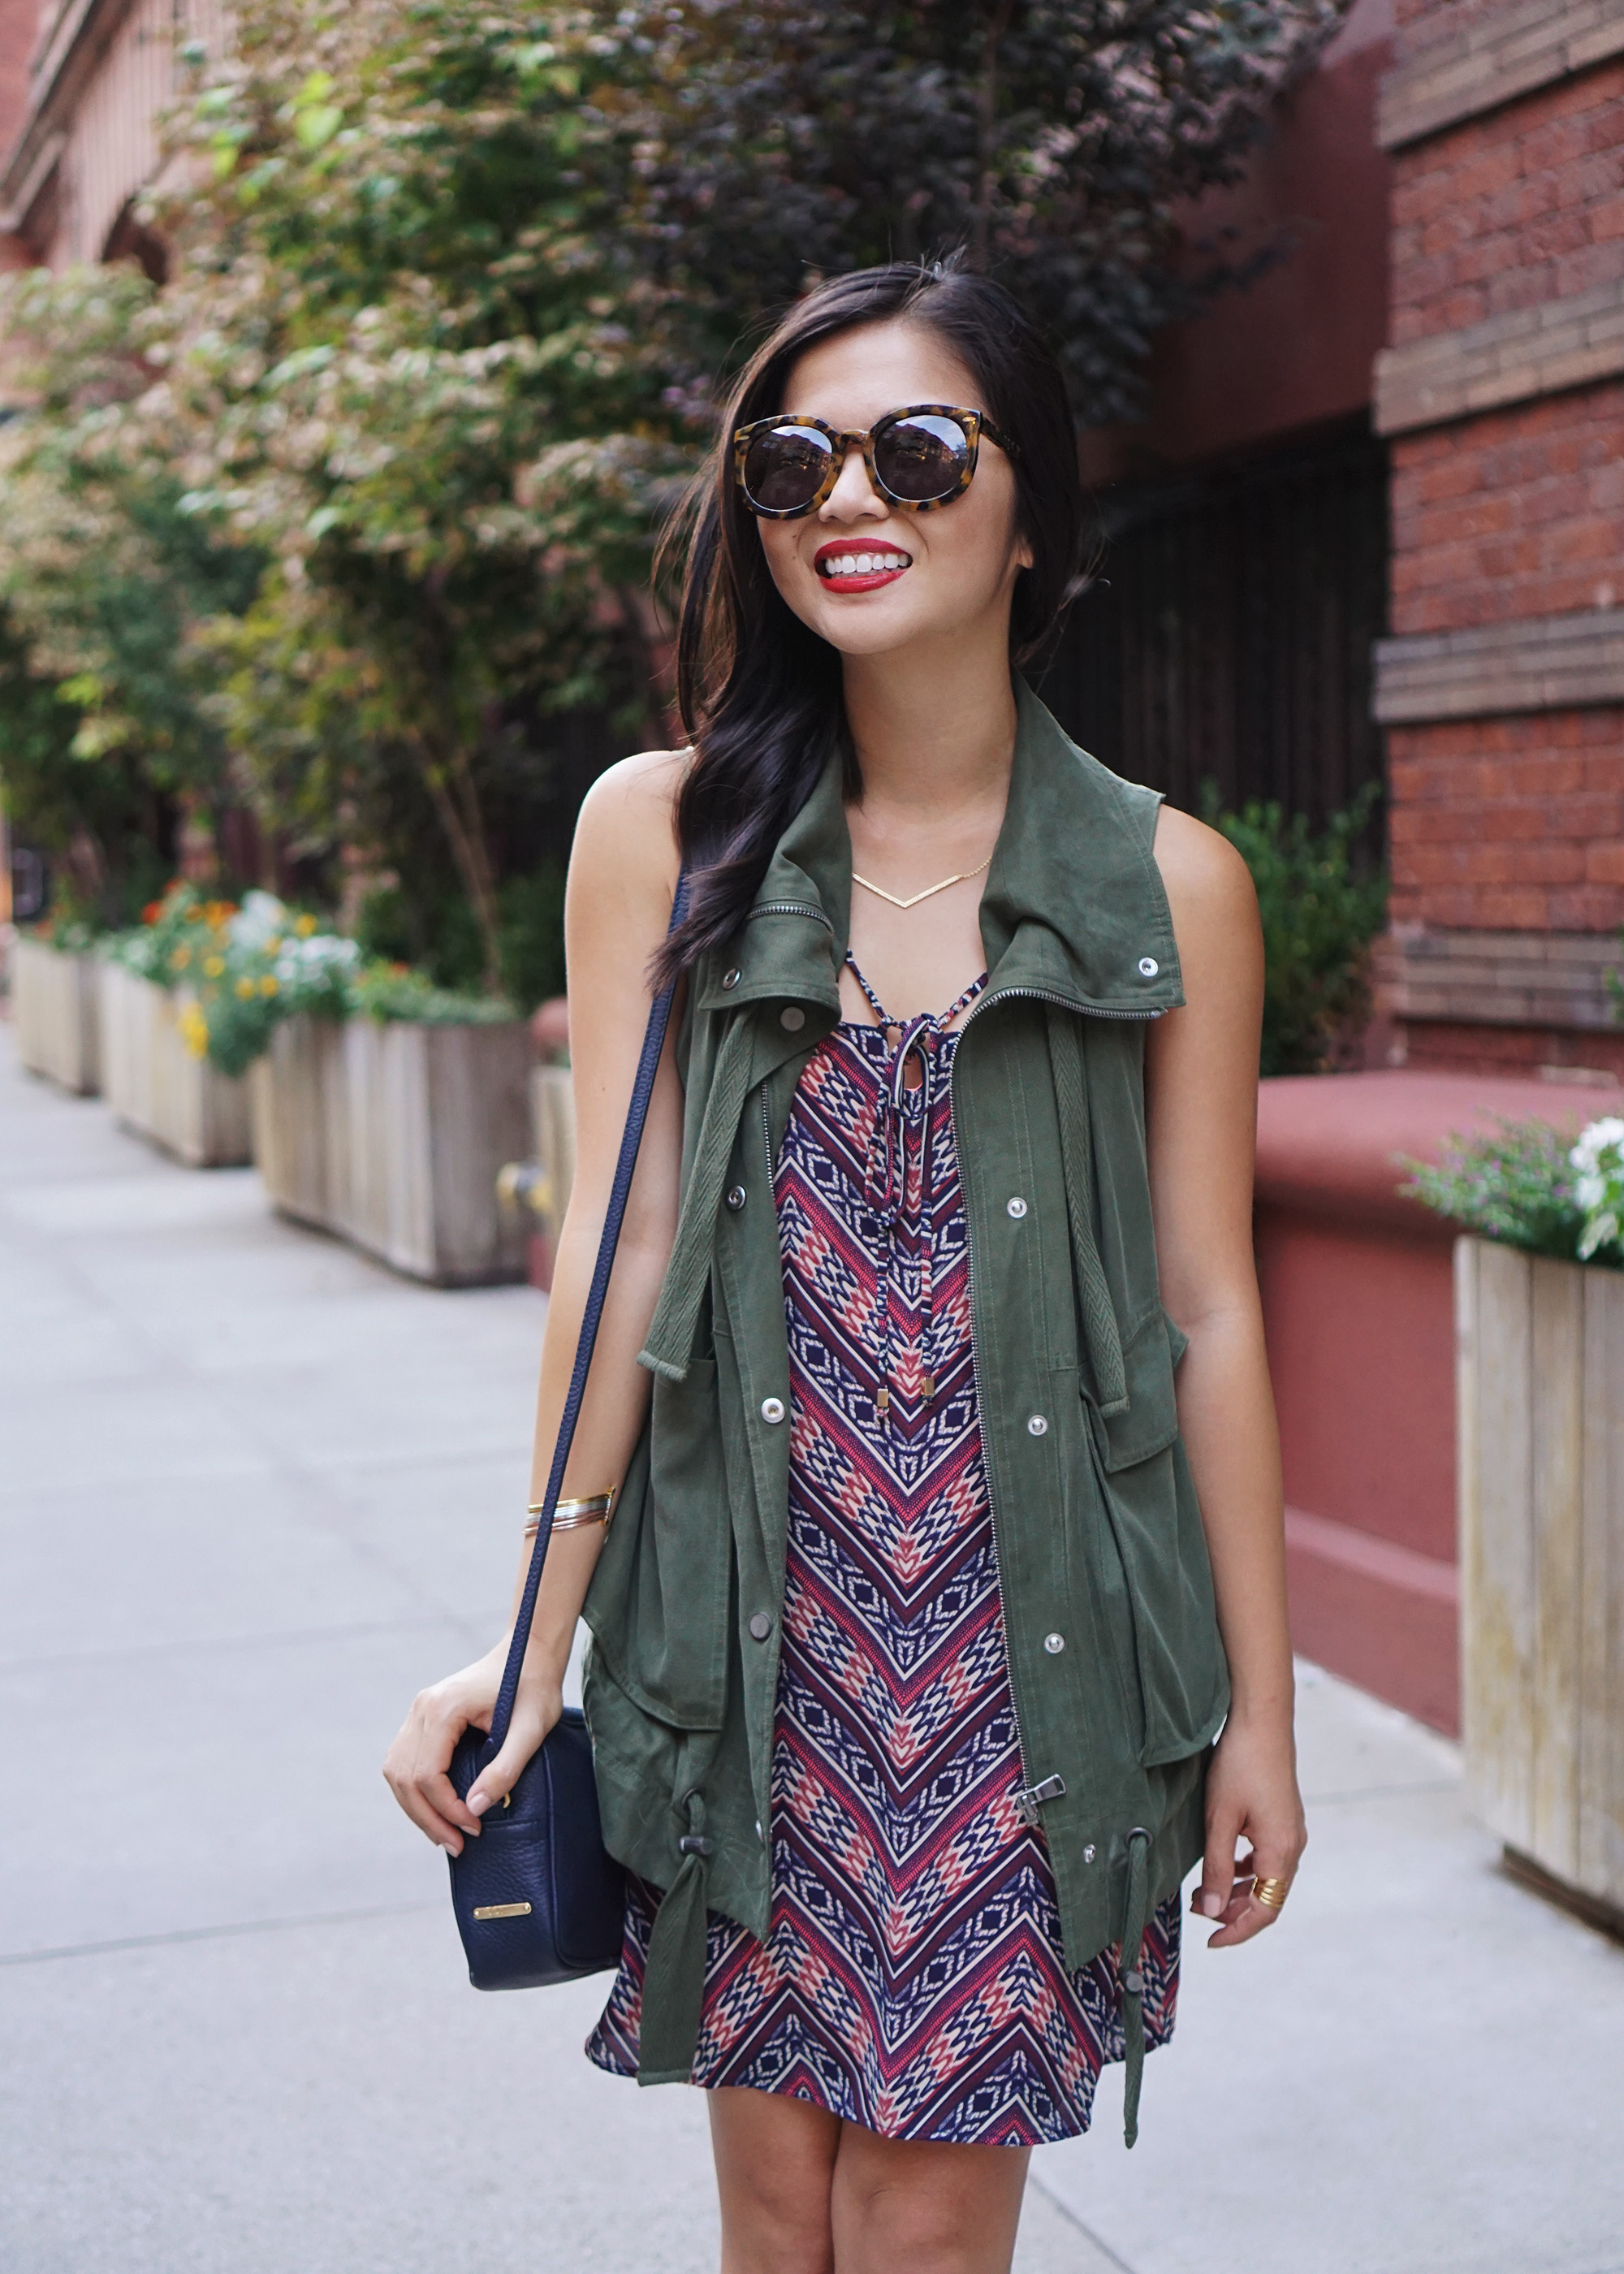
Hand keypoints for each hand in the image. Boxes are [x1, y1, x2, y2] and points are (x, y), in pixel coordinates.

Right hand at [382, 1639, 561, 1857]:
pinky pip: (404, 1760)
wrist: (529, 1651)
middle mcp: (422, 1708)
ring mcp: (418, 1710)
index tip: (475, 1829)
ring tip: (444, 1834)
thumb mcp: (531, 1730)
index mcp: (444, 1708)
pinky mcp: (423, 1716)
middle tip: (457, 1846)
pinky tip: (435, 1809)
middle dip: (428, 1818)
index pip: (427, 1774)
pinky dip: (414, 1789)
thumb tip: (474, 1809)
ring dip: (416, 1807)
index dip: (447, 1810)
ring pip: (397, 1771)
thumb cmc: (535, 1687)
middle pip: (405, 1777)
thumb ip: (504, 1769)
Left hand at [1191, 1705, 1305, 1946]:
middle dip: (1233, 1911)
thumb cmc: (1239, 1766)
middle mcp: (1292, 1846)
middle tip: (1198, 1911)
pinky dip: (1245, 1869)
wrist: (1261, 1720)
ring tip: (1203, 1892)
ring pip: (1266, 1878)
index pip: (1264, 1911)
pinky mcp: (1282, 1817)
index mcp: (1281, 1852)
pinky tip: (1223, 1863)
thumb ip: (1216, 1867)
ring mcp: (1290, 1831)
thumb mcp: (1219, 1819)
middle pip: (1267, 1897)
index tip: (1211, 1942)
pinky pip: (1266, 1857)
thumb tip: (1211, 1910)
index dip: (1237, 1931)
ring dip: (1237, 1890)